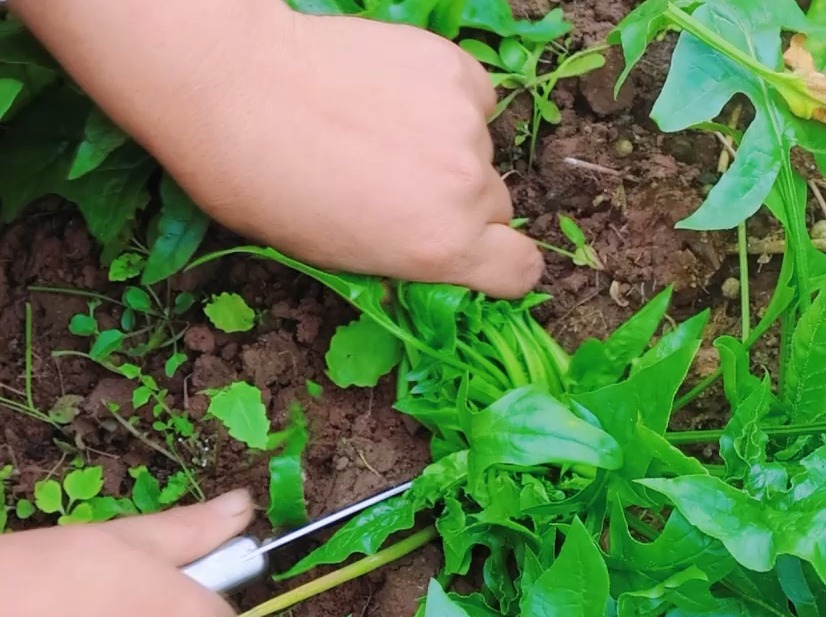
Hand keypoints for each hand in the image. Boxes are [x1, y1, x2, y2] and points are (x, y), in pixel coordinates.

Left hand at [10, 0, 542, 297]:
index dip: (501, 266)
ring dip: (448, 148)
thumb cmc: (265, 188)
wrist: (234, 85)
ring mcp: (466, 121)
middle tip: (402, 187)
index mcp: (443, 247)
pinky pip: (471, 96)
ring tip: (383, 130)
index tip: (477, 256)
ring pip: (479, 148)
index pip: (522, 271)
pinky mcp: (453, 66)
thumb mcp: (337, 257)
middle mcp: (468, 187)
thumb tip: (434, 259)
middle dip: (460, 205)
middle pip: (495, 206)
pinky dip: (445, 101)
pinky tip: (393, 95)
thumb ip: (406, 260)